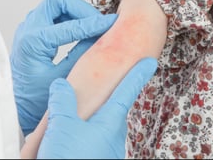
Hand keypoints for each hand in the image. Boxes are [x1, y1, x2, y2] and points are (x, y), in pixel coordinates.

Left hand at [11, 0, 117, 134]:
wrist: (18, 106)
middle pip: (58, 0)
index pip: (70, 25)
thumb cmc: (35, 98)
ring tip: (93, 27)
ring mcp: (28, 27)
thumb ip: (82, 56)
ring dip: (76, 12)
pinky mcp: (33, 30)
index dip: (94, 23)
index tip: (111, 23)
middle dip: (81, 8)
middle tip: (98, 22)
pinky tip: (82, 31)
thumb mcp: (63, 79)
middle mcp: (28, 29)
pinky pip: (53, 14)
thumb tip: (102, 40)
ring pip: (56, 4)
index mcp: (33, 42)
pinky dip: (70, 17)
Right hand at [38, 58, 157, 158]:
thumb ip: (63, 101)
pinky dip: (78, 143)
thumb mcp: (62, 125)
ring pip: (96, 132)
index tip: (150, 62)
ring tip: (64, 131)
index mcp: (109, 122)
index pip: (126, 91)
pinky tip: (64, 147)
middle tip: (93, 96)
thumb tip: (62, 86)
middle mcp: (113, 138)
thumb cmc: (69, 158)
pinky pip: (89, 148)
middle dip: (101, 104)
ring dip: (84, 127)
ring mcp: (107, 154)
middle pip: (109, 113)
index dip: (137, 74)